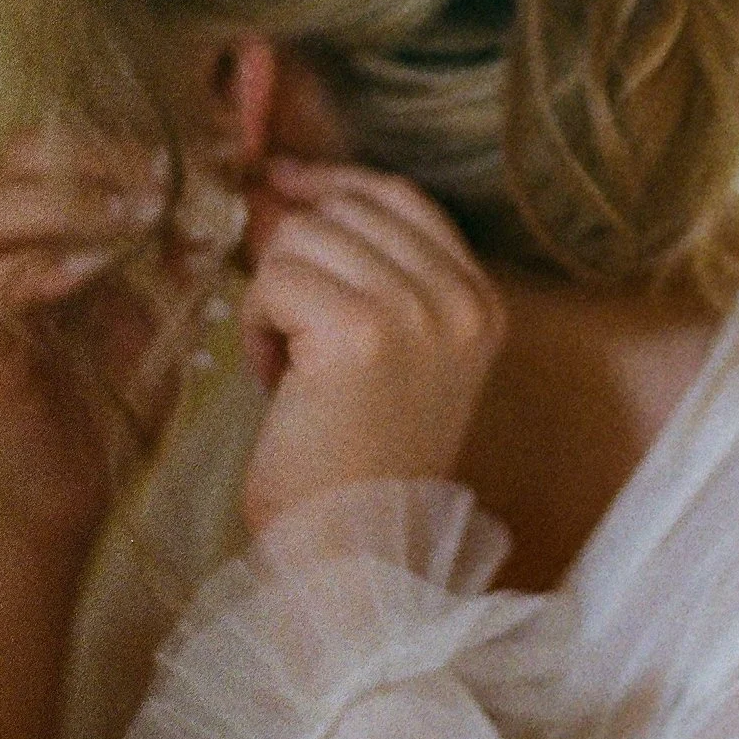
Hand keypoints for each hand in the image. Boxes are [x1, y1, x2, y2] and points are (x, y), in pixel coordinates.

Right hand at [0, 124, 186, 578]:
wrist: (62, 502)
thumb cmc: (108, 413)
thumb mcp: (161, 326)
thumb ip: (179, 270)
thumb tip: (218, 215)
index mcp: (57, 237)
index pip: (73, 150)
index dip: (133, 142)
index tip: (199, 157)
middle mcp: (14, 253)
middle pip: (21, 159)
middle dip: (97, 158)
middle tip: (161, 181)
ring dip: (68, 203)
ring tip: (133, 217)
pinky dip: (43, 268)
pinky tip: (94, 272)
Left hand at [237, 162, 504, 539]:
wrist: (354, 554)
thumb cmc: (356, 466)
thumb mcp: (396, 356)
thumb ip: (371, 275)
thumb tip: (284, 189)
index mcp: (482, 304)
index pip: (402, 197)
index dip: (335, 183)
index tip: (283, 186)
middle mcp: (461, 300)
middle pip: (347, 209)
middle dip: (294, 254)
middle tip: (283, 326)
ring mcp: (418, 311)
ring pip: (303, 238)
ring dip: (272, 296)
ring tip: (284, 364)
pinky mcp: (362, 330)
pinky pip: (276, 280)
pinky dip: (256, 326)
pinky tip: (272, 378)